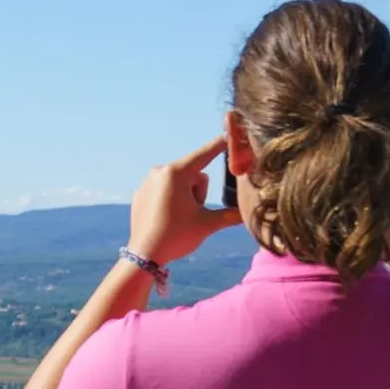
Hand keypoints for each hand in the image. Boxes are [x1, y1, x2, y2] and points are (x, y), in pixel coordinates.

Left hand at [126, 136, 244, 266]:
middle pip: (193, 174)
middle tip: (192, 213)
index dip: (219, 145)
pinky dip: (171, 201)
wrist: (144, 255)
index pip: (204, 154)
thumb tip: (249, 214)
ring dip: (186, 197)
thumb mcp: (207, 224)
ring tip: (178, 218)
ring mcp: (147, 182)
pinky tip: (167, 219)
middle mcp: (159, 172)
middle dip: (198, 192)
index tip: (228, 134)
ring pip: (179, 183)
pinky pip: (164, 190)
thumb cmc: (177, 236)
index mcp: (176, 173)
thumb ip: (230, 214)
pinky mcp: (140, 193)